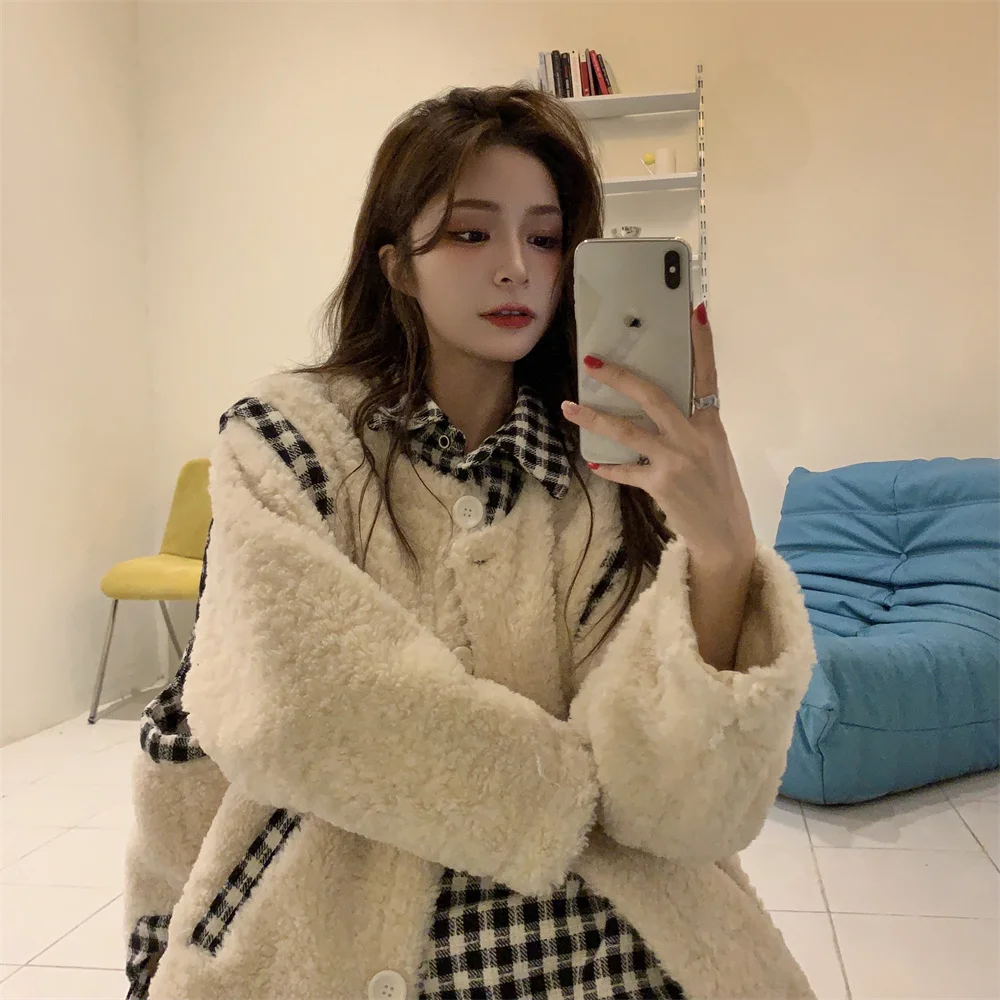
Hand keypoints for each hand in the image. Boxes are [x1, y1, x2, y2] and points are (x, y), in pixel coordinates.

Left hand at [561, 303, 754, 567]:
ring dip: (594, 417)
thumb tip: (659, 405)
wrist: (725, 535)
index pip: (706, 374)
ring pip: (628, 431)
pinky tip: (592, 462)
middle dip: (620, 377)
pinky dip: (608, 466)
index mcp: (710, 424)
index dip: (701, 343)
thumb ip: (691, 426)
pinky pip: (625, 470)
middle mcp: (693, 437)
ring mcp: (675, 460)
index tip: (694, 310)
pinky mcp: (659, 484)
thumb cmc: (718, 489)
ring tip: (568, 406)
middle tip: (592, 362)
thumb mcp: (714, 450)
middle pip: (652, 396)